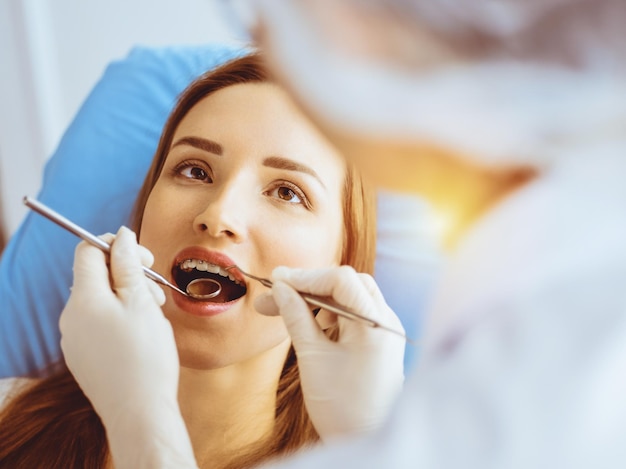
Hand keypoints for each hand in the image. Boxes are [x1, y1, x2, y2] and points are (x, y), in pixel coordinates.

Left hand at [60, 227, 177, 418]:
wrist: (139, 410)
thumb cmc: (146, 355)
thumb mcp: (142, 302)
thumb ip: (129, 265)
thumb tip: (121, 236)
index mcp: (84, 298)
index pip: (87, 251)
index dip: (115, 245)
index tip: (143, 256)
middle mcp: (70, 315)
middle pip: (94, 275)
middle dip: (126, 273)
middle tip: (155, 288)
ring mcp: (73, 337)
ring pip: (98, 299)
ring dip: (125, 296)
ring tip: (152, 313)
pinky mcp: (81, 355)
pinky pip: (97, 322)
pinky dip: (118, 317)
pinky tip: (140, 333)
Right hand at [255, 266, 404, 440]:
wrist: (364, 442)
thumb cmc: (341, 407)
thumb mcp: (312, 357)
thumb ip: (296, 316)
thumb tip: (280, 287)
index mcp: (375, 324)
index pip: (341, 280)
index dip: (305, 276)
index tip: (275, 280)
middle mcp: (386, 322)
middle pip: (346, 284)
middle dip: (308, 286)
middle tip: (273, 296)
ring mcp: (384, 331)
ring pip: (348, 298)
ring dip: (316, 300)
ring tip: (283, 311)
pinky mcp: (378, 341)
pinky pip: (353, 315)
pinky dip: (328, 314)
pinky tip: (305, 322)